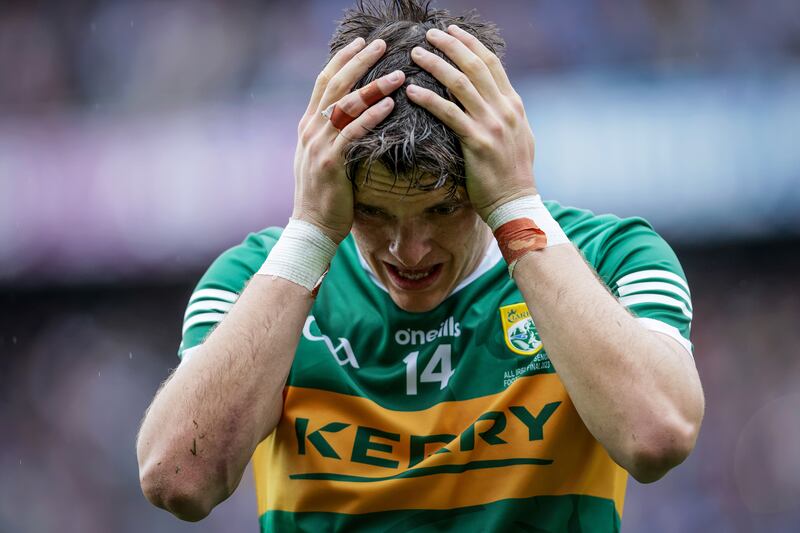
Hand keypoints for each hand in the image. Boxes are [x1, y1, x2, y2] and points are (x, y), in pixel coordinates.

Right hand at [292, 38, 405, 242]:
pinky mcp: (331, 162)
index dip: (343, 59)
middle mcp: (310, 129)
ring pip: (346, 106)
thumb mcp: (322, 157)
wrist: (312, 226)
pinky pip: (353, 133)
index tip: (361, 42)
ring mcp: (318, 145)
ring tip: (398, 75)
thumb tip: (351, 117)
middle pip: (335, 85)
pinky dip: (371, 116)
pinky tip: (390, 105)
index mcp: (308, 125)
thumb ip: (332, 135)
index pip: (324, 81)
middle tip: (381, 44)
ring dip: (373, 87)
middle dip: (359, 61)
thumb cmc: (324, 195)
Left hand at [406, 25, 537, 220]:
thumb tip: (491, 98)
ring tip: (415, 54)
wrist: (516, 202)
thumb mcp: (517, 136)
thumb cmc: (511, 174)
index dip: (470, 44)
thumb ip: (504, 114)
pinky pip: (449, 113)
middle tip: (429, 34)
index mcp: (513, 105)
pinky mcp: (477, 141)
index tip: (452, 31)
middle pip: (475, 66)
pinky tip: (411, 91)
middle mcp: (505, 109)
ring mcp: (492, 124)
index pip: (491, 64)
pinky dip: (429, 99)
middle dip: (451, 45)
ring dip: (435, 64)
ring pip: (460, 84)